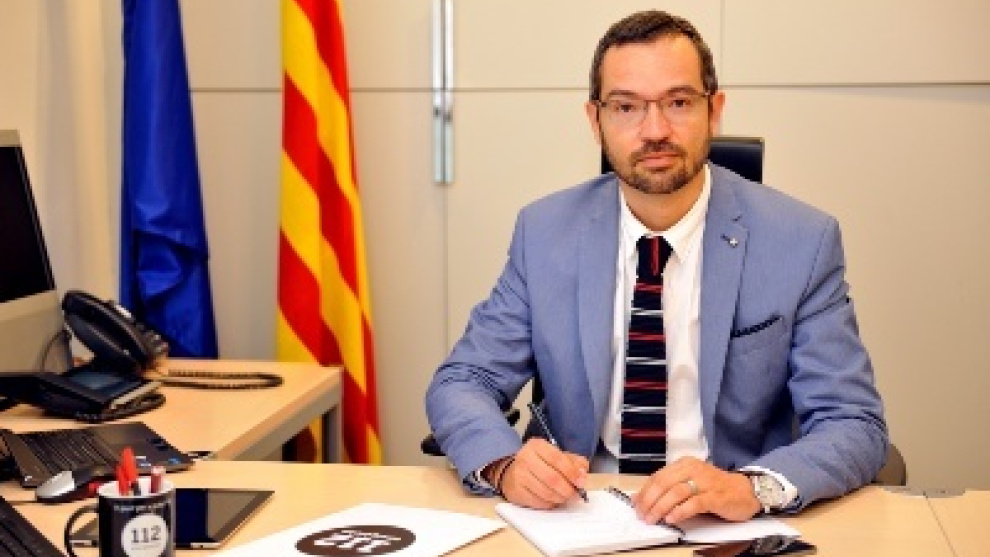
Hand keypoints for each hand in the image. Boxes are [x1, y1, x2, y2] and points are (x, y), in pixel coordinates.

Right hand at [498, 438, 588, 508]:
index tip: (581, 482)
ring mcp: (519, 476)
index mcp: (537, 446)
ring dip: (560, 498)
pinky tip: (552, 500)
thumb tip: (583, 473)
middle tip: (575, 494)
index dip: (571, 472)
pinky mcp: (516, 492)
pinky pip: (538, 502)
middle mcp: (525, 458)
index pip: (557, 459)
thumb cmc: (539, 463)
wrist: (511, 472)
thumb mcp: (556, 455)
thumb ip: (573, 462)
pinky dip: (550, 504)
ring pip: (545, 492)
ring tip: (565, 497)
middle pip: (552, 478)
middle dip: (568, 489)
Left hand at [631, 457, 759, 523]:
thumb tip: (639, 498)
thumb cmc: (714, 488)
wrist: (745, 491)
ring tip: (654, 519)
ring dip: (661, 507)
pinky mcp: (716, 496)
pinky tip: (672, 518)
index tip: (636, 506)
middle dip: (650, 501)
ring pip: (677, 492)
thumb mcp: (689, 484)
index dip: (645, 492)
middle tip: (643, 516)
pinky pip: (695, 503)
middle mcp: (694, 469)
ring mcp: (706, 482)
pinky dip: (681, 511)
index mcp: (684, 464)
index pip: (658, 477)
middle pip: (664, 483)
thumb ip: (667, 489)